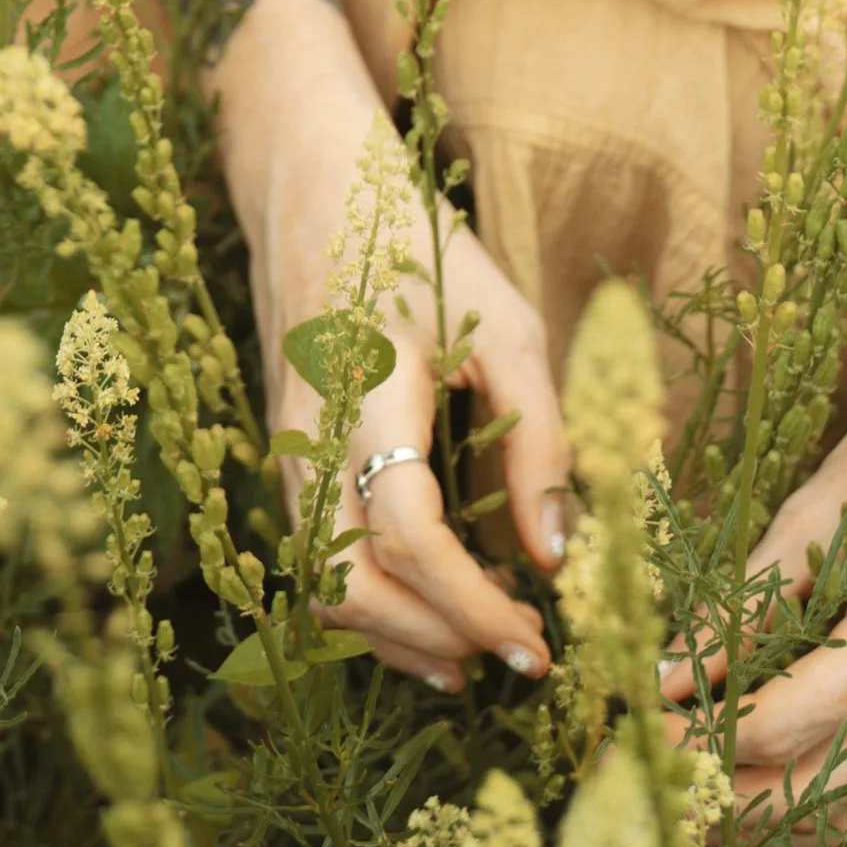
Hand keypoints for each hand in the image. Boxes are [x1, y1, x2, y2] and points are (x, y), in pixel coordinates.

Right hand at [234, 66, 569, 691]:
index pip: (408, 534)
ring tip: (479, 651)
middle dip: (434, 640)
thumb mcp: (507, 324)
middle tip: (518, 654)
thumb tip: (558, 554)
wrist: (313, 192)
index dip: (472, 603)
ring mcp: (288, 454)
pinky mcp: (287, 461)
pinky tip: (433, 613)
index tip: (537, 637)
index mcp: (367, 393)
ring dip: (399, 636)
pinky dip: (372, 606)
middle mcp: (310, 437)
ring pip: (323, 585)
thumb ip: (539, 435)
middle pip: (349, 584)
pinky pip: (317, 559)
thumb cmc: (422, 250)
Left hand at [661, 339, 846, 846]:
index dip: (704, 737)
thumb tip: (670, 675)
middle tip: (663, 787)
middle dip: (733, 800)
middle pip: (826, 788)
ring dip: (786, 835)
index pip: (788, 720)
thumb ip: (746, 604)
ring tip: (710, 817)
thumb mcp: (818, 512)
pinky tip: (789, 843)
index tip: (645, 731)